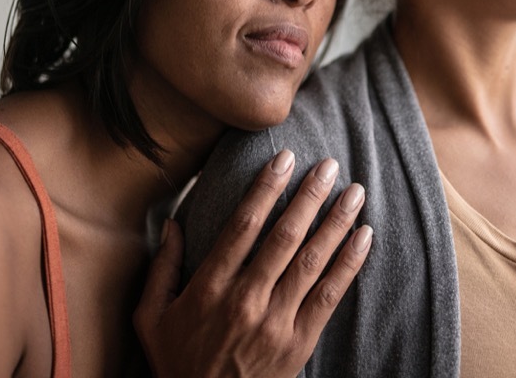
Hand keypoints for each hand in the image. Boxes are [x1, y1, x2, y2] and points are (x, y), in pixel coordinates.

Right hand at [133, 151, 371, 377]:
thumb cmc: (178, 363)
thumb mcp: (152, 318)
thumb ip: (161, 269)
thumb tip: (172, 223)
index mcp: (209, 288)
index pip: (243, 226)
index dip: (266, 189)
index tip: (283, 159)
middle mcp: (245, 300)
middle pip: (284, 237)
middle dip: (309, 196)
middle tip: (329, 165)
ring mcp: (275, 322)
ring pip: (311, 261)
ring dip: (336, 222)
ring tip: (356, 192)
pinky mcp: (299, 342)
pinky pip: (328, 296)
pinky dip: (349, 264)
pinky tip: (364, 236)